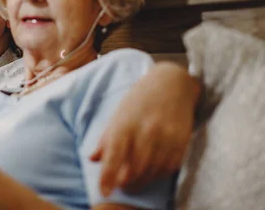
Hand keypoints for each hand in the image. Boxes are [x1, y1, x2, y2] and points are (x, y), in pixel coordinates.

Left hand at [90, 62, 200, 195]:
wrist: (171, 83)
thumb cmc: (139, 99)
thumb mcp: (118, 114)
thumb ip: (106, 139)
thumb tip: (93, 159)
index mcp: (125, 124)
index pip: (114, 156)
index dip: (108, 176)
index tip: (104, 191)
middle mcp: (146, 131)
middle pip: (135, 169)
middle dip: (126, 183)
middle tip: (120, 187)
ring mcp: (165, 137)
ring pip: (152, 171)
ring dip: (142, 181)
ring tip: (133, 183)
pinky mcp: (181, 142)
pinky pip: (169, 167)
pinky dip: (159, 174)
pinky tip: (152, 172)